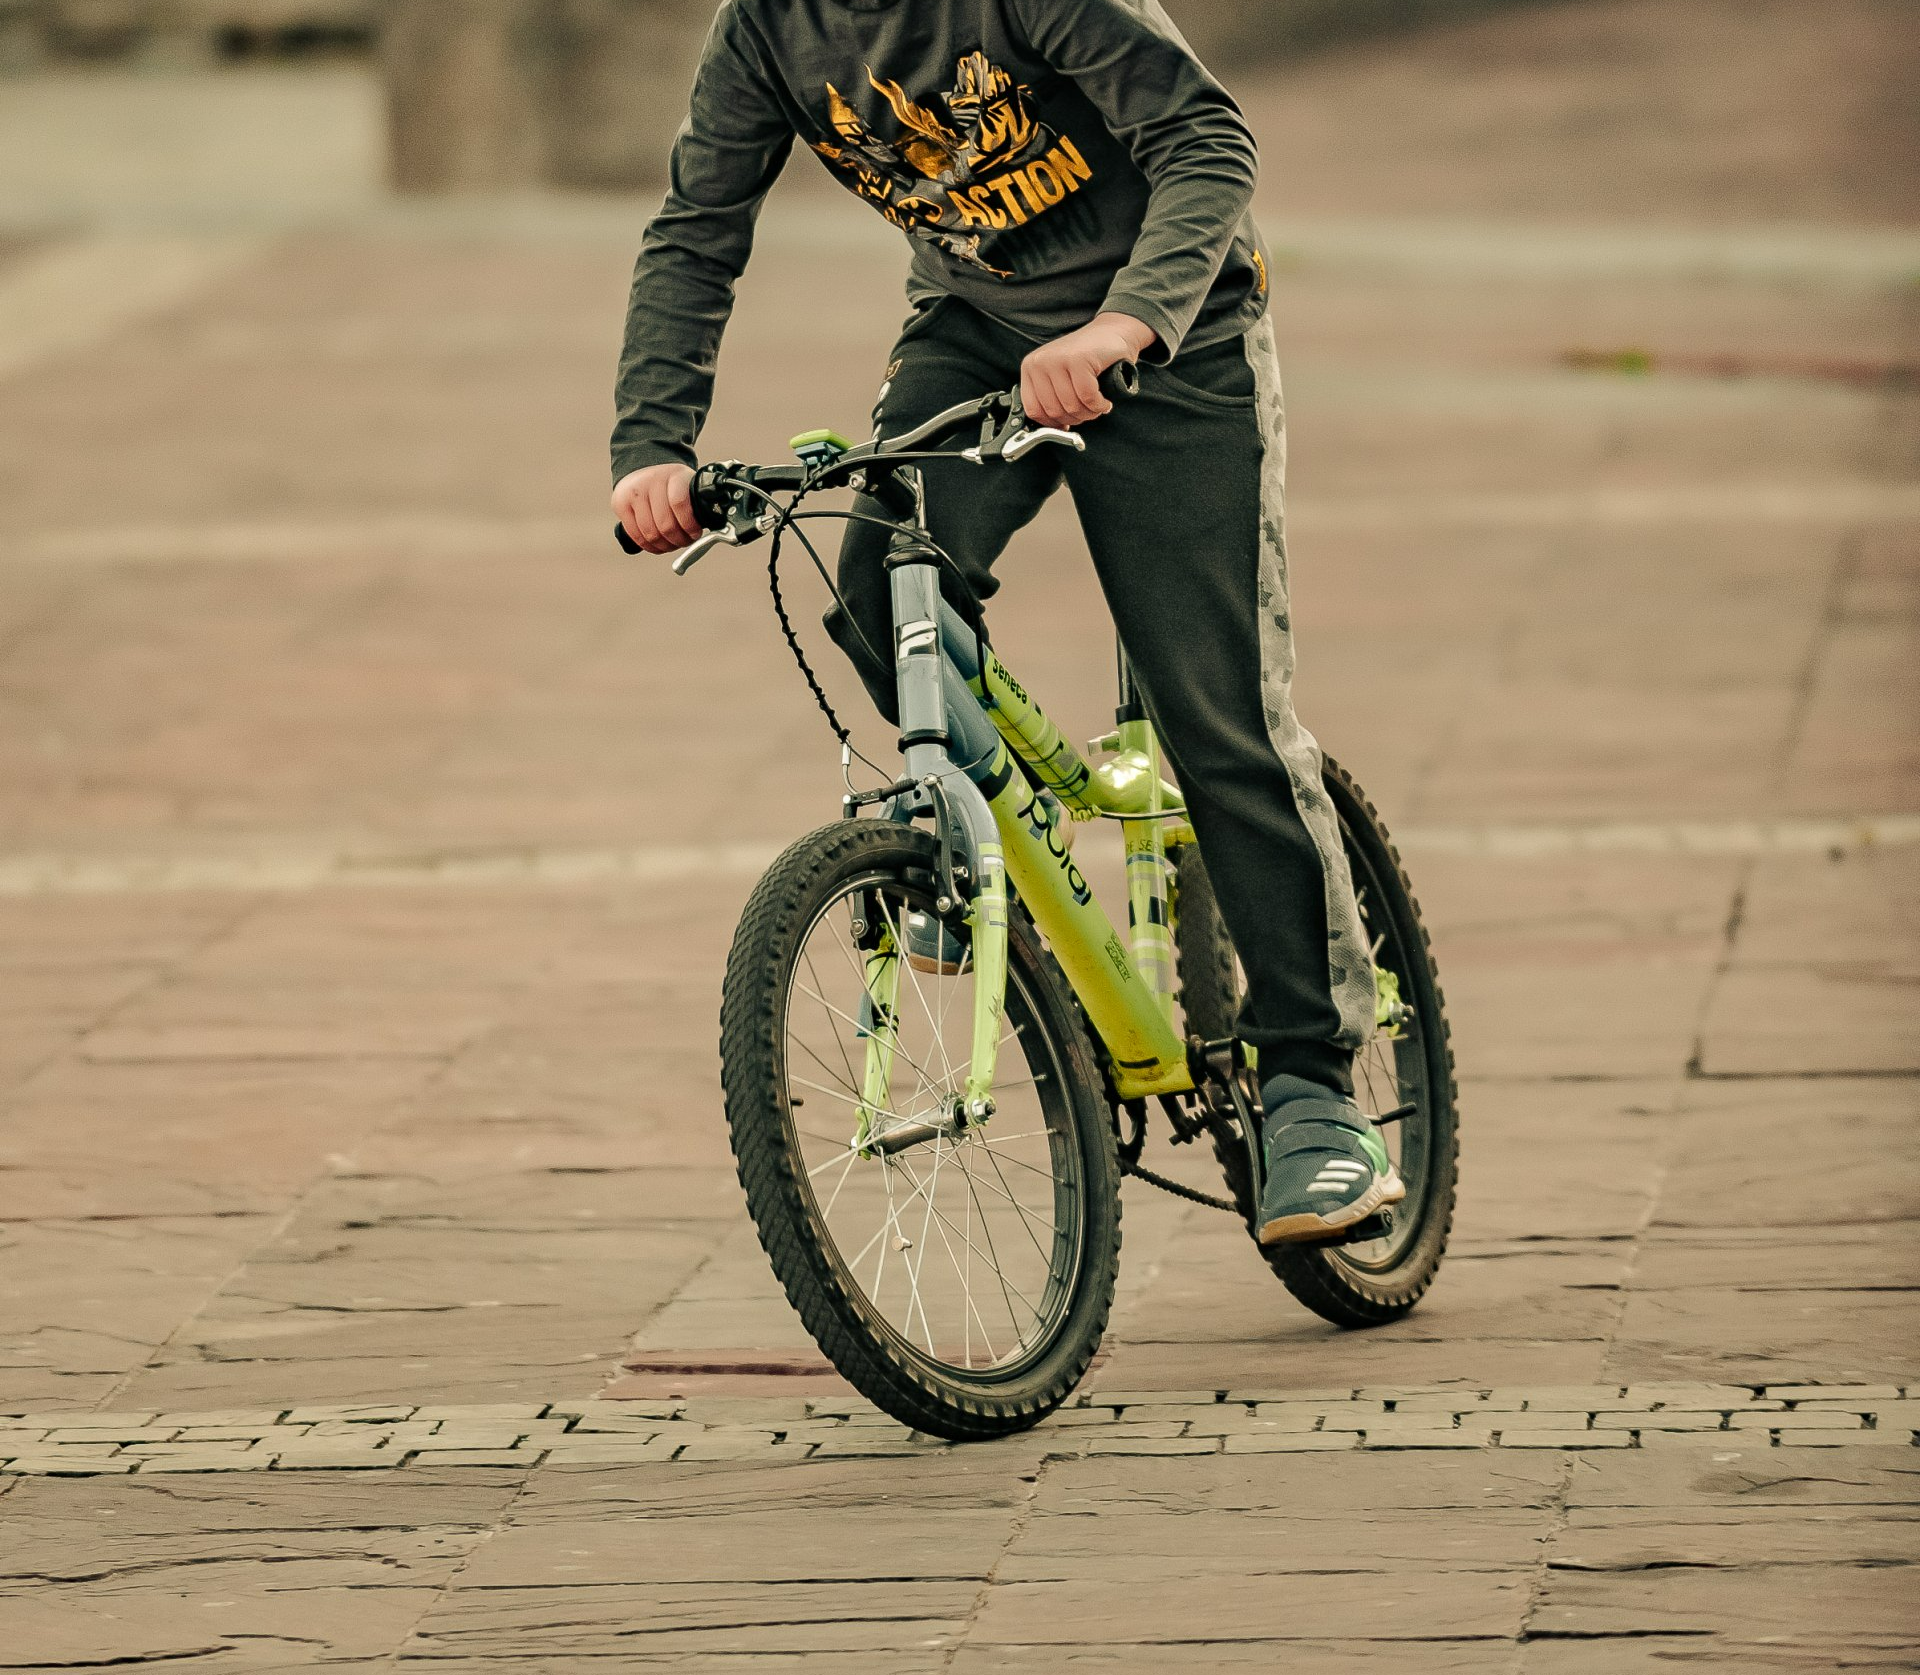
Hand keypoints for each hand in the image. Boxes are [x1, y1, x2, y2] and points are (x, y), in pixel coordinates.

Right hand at [612, 463, 700, 553]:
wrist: (644, 465)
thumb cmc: (672, 483)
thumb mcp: (688, 485)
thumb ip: (696, 505)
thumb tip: (708, 529)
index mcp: (673, 475)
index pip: (679, 503)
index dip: (690, 526)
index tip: (696, 533)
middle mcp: (650, 481)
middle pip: (665, 525)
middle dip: (679, 540)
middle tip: (684, 542)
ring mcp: (632, 493)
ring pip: (650, 534)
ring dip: (665, 546)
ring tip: (672, 544)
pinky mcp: (619, 504)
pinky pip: (636, 535)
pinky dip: (649, 546)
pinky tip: (658, 545)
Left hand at [1020, 312, 1157, 427]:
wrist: (1113, 332)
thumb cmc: (1088, 359)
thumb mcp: (1060, 378)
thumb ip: (1051, 399)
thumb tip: (1054, 430)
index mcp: (1030, 368)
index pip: (1034, 410)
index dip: (1053, 423)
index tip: (1068, 423)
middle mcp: (1040, 362)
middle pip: (1054, 411)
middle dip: (1076, 418)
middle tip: (1088, 411)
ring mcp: (1058, 359)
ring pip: (1071, 406)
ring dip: (1089, 413)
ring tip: (1097, 405)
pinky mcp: (1078, 359)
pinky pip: (1087, 397)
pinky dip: (1099, 405)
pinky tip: (1104, 401)